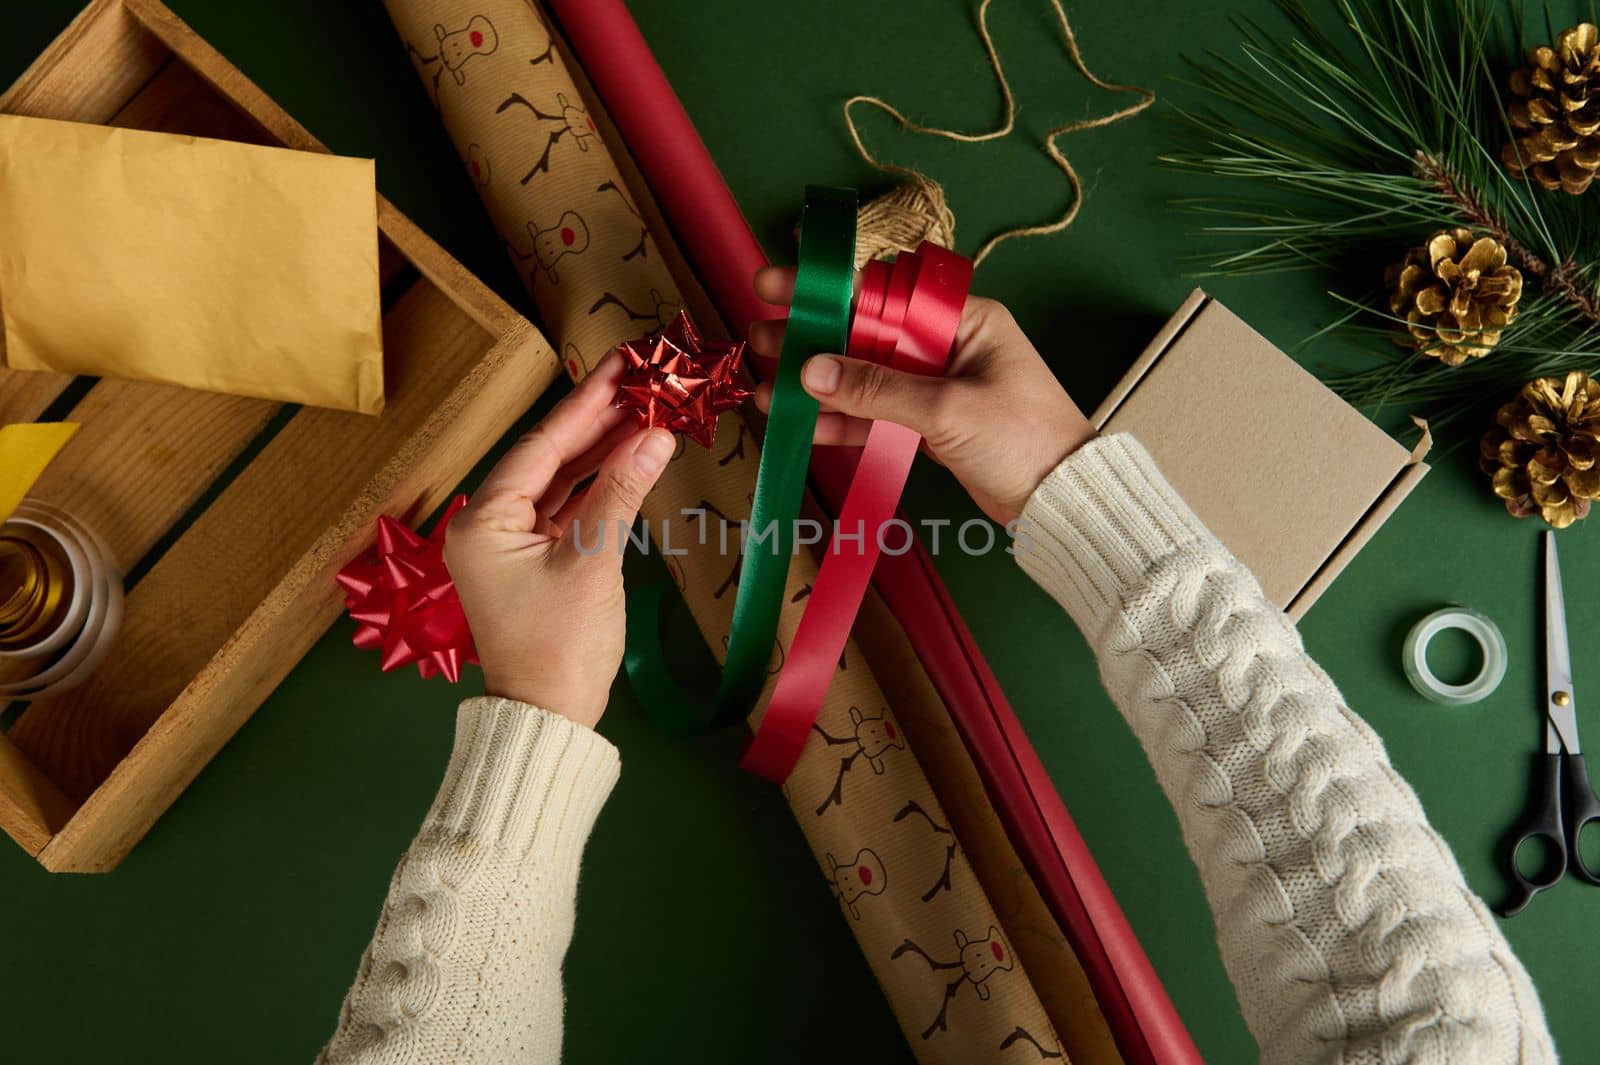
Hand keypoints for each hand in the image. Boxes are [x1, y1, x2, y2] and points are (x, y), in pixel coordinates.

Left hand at [444, 353, 674, 727]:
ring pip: (562, 482)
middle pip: (549, 457)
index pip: (541, 445)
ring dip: (604, 450)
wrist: (550, 719)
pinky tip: (635, 459)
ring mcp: (513, 546)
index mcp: (483, 520)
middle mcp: (489, 526)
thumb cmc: (560, 647)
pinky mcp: (537, 565)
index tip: (621, 364)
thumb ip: (622, 492)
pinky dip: (601, 487)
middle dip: (598, 420)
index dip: (586, 403)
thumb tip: (658, 434)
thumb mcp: (592, 562)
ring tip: (649, 410)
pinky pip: (569, 511)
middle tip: (643, 378)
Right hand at [750, 267, 1095, 522]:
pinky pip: (875, 415)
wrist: (1061, 502)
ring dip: (817, 386)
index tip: (780, 287)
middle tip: (759, 337)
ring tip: (764, 388)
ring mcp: (936, 387)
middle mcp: (946, 347)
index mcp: (963, 321)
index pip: (884, 294)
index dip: (828, 290)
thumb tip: (811, 370)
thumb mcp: (948, 409)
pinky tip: (800, 424)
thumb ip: (878, 389)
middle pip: (866, 334)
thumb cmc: (1024, 440)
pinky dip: (840, 421)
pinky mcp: (929, 425)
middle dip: (811, 338)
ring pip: (864, 378)